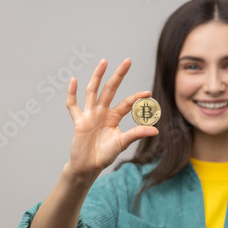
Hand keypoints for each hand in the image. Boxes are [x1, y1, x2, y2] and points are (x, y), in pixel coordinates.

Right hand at [64, 58, 157, 178]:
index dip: (137, 97)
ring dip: (97, 77)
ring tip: (104, 62)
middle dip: (118, 75)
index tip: (148, 93)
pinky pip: (73, 106)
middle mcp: (102, 112)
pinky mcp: (79, 121)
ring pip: (93, 91)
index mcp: (113, 117)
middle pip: (110, 89)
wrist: (88, 166)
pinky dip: (72, 94)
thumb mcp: (123, 143)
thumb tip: (156, 130)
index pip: (126, 103)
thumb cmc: (105, 155)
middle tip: (128, 61)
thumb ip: (137, 134)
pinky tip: (74, 81)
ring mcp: (89, 115)